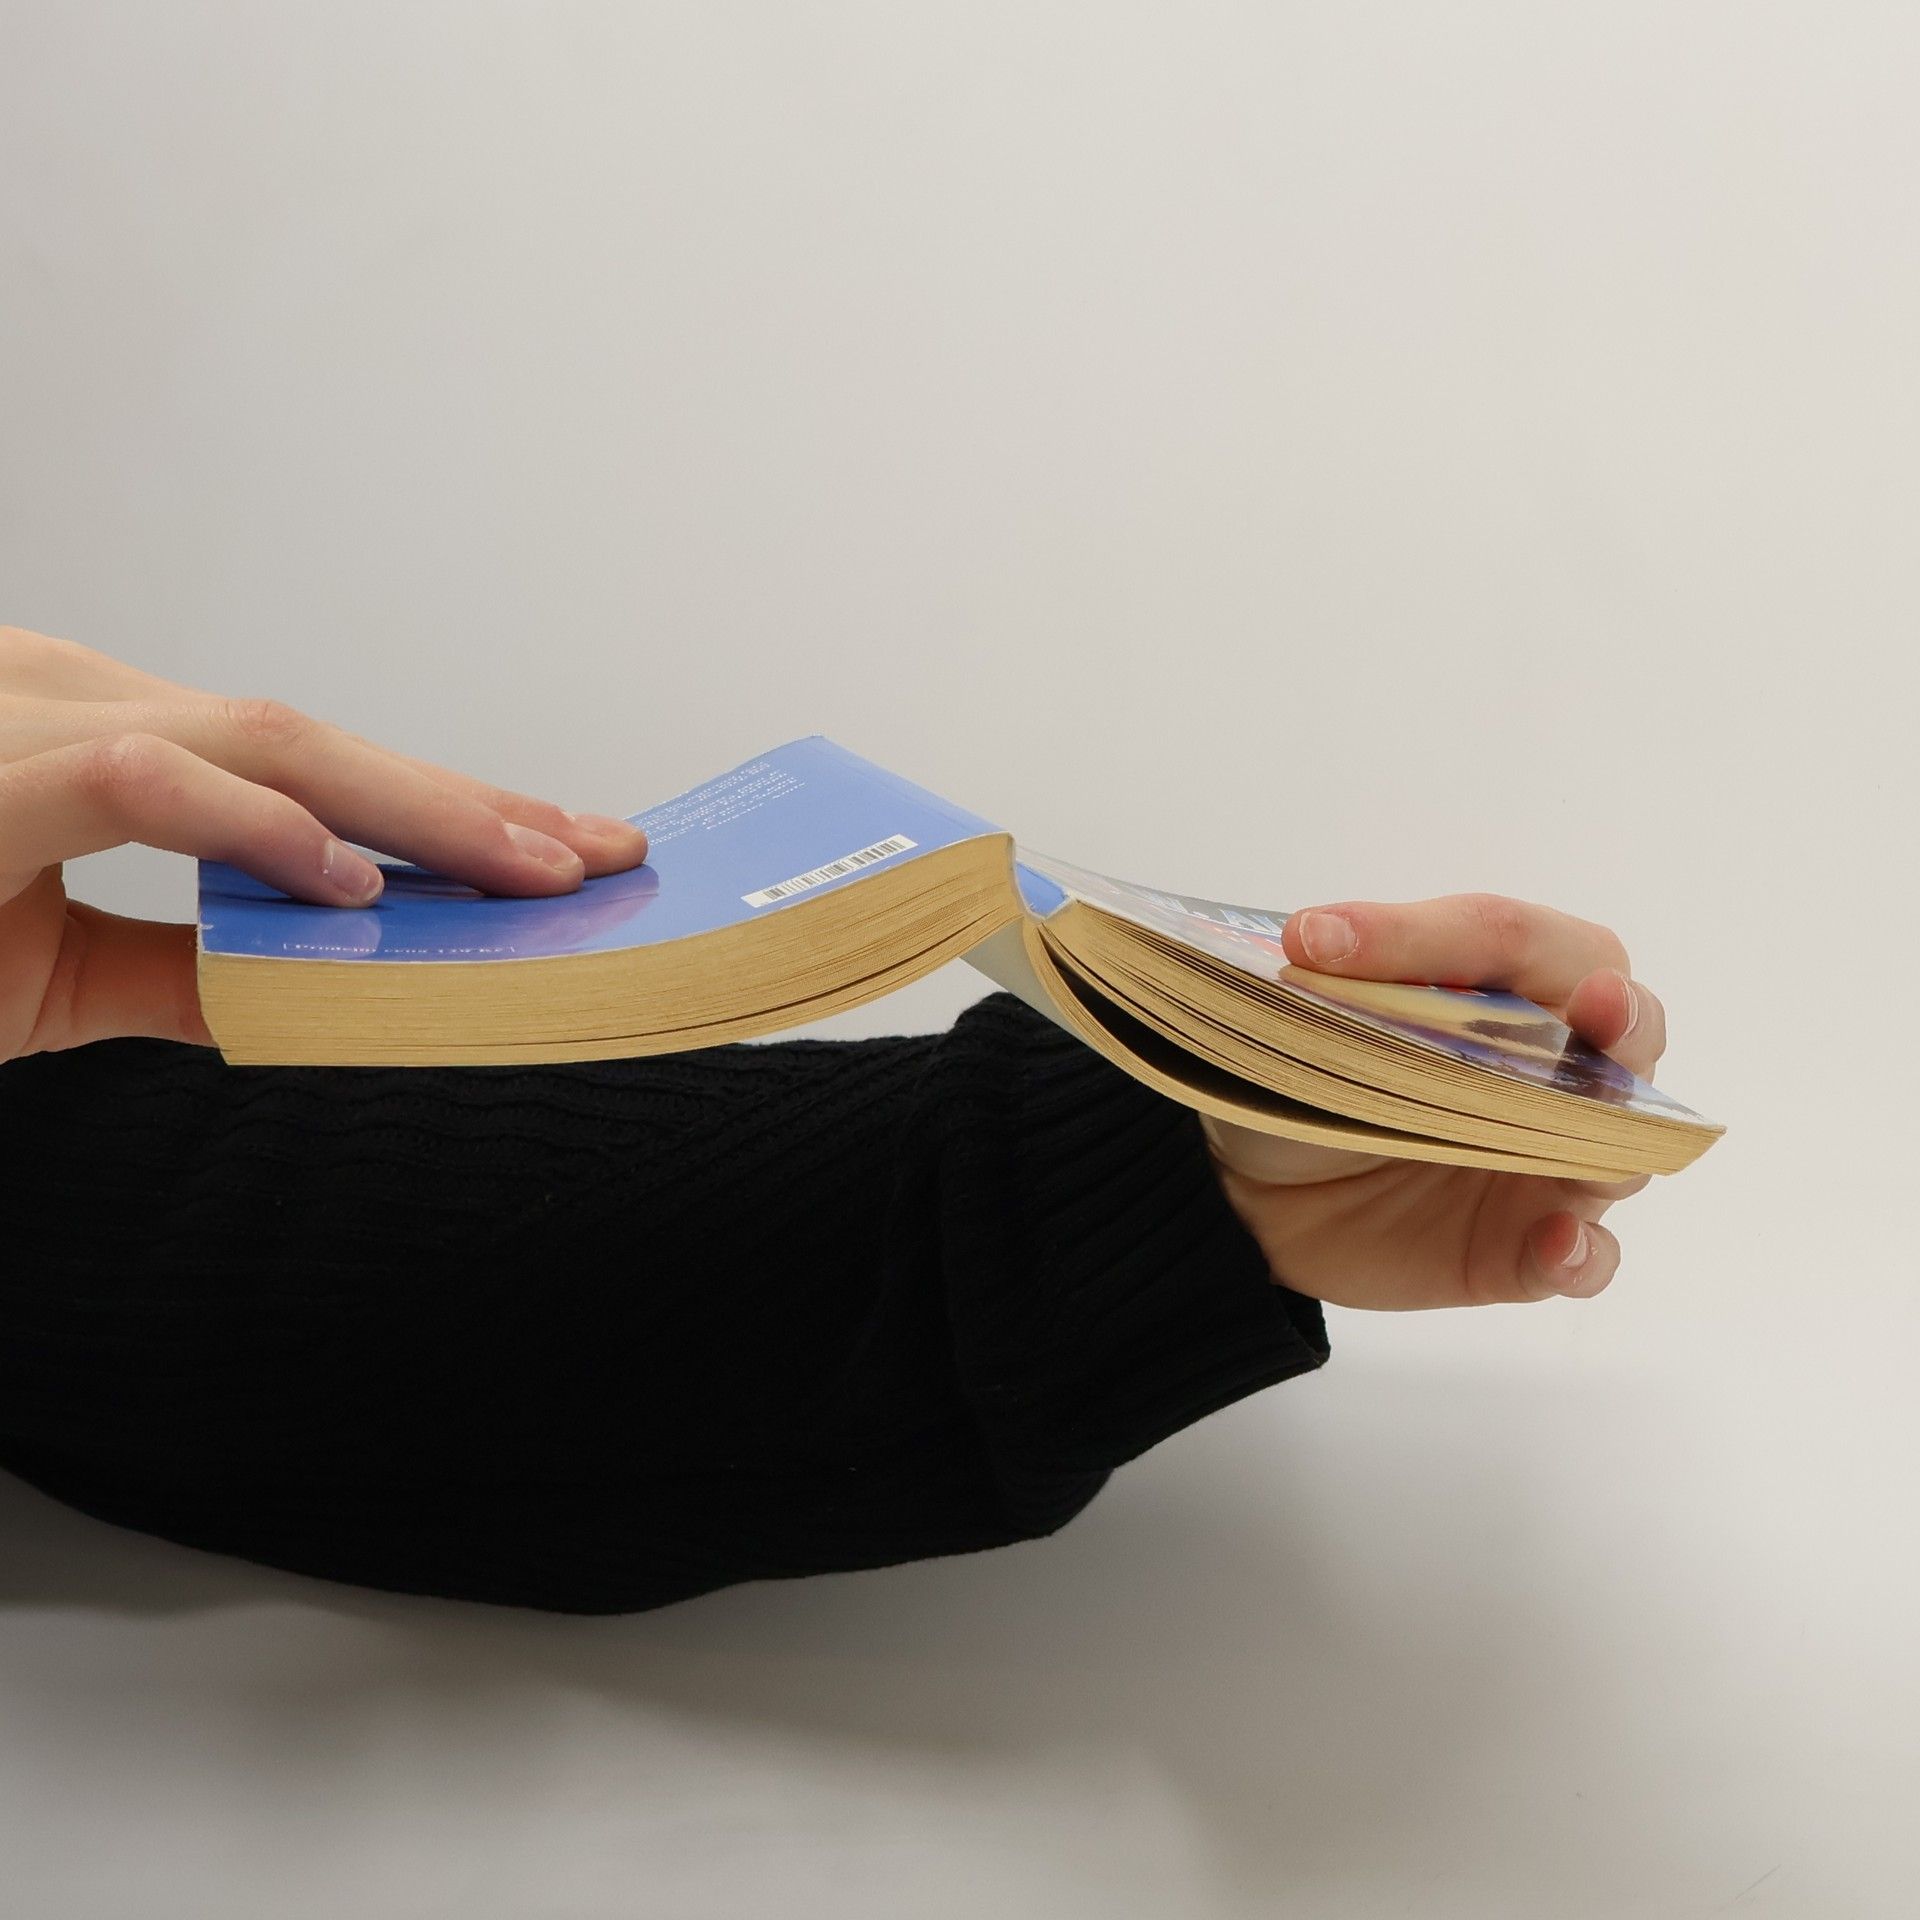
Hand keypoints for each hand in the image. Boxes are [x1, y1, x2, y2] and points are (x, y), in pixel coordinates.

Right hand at [0, 627, 648, 1060]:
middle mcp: (84, 707)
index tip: (552, 853)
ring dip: (418, 809)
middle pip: (319, 743)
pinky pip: (151, 781)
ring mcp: (42, 725)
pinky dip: (264, 829)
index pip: (306, 765)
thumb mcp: (51, 967)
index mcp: (101, 739)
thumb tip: (312, 983)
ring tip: (532, 871)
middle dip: (471, 803)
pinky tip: (355, 885)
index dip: (438, 807)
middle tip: (599, 856)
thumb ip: (176, 965)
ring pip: (266, 743)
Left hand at [1204, 895, 1666, 1309]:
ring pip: (1622, 1144)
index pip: (1497, 939)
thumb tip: (1312, 940)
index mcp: (1505, 983)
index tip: (1314, 941)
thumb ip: (1335, 987)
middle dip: (1618, 1012)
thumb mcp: (1306, 1025)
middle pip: (1618, 1025)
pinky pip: (1579, 1261)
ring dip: (1616, 1131)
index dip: (1418, 936)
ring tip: (1595, 1120)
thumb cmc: (1307, 1078)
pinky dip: (1579, 1254)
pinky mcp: (1519, 1251)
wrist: (1257, 1193)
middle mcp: (1552, 1068)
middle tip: (1602, 999)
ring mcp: (1547, 1165)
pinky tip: (1560, 1243)